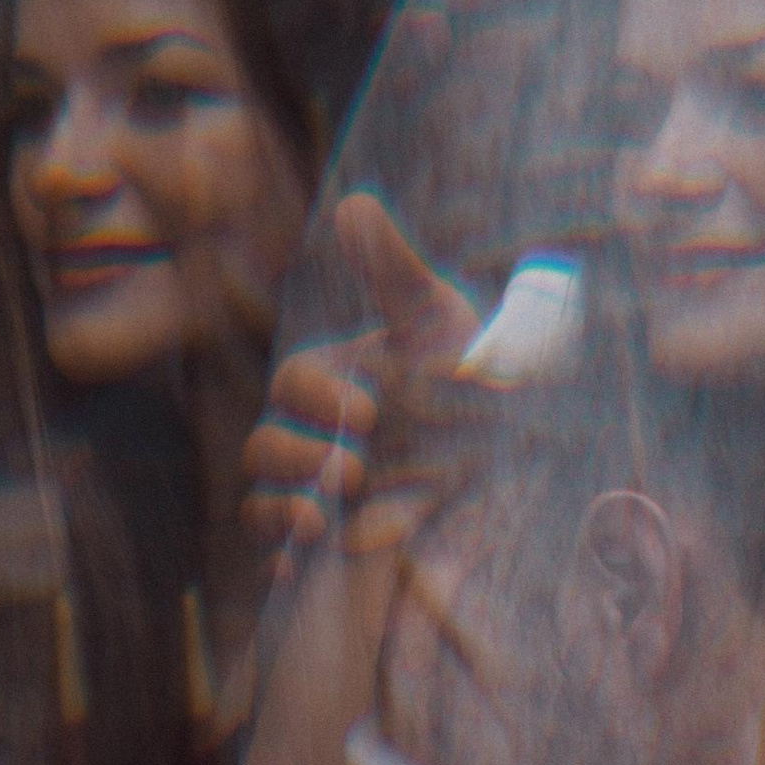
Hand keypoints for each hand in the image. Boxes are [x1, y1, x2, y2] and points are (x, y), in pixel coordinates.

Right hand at [241, 192, 478, 552]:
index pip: (296, 382)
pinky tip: (307, 559)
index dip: (322, 395)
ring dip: (285, 509)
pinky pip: (273, 554)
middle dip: (299, 455)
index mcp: (328, 381)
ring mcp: (310, 493)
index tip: (368, 411)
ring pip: (260, 500)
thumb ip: (392, 270)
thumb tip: (353, 205)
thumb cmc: (469, 385)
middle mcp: (309, 435)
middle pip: (264, 444)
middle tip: (356, 468)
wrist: (504, 473)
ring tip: (326, 523)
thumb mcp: (439, 324)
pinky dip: (283, 557)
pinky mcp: (318, 549)